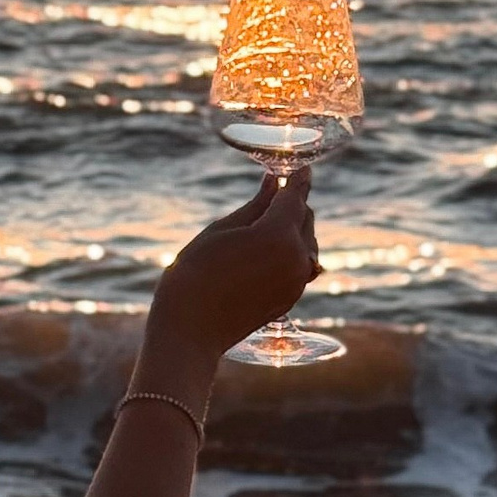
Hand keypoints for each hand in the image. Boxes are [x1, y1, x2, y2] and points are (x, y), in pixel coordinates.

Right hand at [148, 174, 319, 365]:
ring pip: (306, 243)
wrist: (190, 329)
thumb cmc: (196, 274)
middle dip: (292, 204)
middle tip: (273, 194)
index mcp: (278, 235)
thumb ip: (256, 205)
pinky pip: (299, 264)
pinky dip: (290, 252)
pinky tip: (267, 252)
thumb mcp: (222, 230)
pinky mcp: (291, 298)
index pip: (295, 197)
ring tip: (265, 225)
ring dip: (293, 229)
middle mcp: (297, 258)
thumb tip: (274, 182)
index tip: (302, 167)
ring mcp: (297, 281)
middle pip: (305, 219)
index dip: (298, 179)